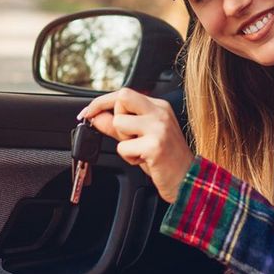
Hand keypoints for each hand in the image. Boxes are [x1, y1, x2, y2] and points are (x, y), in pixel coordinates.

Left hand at [78, 88, 193, 203]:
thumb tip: (95, 116)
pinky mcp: (155, 145)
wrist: (187, 180)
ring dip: (122, 142)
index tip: (87, 113)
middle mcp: (160, 113)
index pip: (124, 94)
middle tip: (125, 135)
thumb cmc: (165, 159)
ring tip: (138, 150)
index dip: (101, 102)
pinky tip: (144, 160)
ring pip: (119, 124)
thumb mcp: (140, 137)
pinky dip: (128, 157)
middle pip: (122, 98)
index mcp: (158, 107)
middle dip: (115, 117)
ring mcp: (158, 128)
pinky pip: (123, 147)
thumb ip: (117, 125)